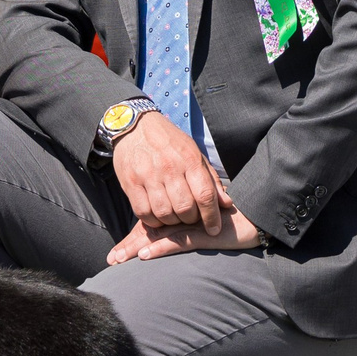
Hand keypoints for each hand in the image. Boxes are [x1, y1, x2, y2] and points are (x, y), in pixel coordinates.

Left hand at [105, 209, 264, 264]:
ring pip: (159, 236)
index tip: (115, 254)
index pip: (152, 226)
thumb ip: (190, 230)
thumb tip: (170, 238)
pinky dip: (162, 247)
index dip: (132, 240)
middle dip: (129, 247)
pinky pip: (180, 241)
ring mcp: (192, 225)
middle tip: (110, 260)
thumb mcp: (207, 227)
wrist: (259, 216)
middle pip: (150, 232)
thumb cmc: (234, 221)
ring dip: (137, 248)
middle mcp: (183, 218)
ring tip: (119, 259)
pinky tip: (147, 254)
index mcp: (181, 216)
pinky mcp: (204, 234)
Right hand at [111, 111, 229, 229]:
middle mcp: (169, 167)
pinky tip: (158, 215)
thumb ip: (210, 180)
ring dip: (172, 222)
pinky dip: (153, 221)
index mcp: (189, 159)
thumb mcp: (194, 153)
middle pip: (185, 208)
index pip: (205, 195)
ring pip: (164, 213)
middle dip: (191, 220)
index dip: (212, 217)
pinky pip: (143, 213)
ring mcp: (148, 176)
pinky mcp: (130, 183)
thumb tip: (227, 203)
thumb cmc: (169, 142)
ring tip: (175, 216)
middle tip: (191, 218)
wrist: (136, 126)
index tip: (214, 229)